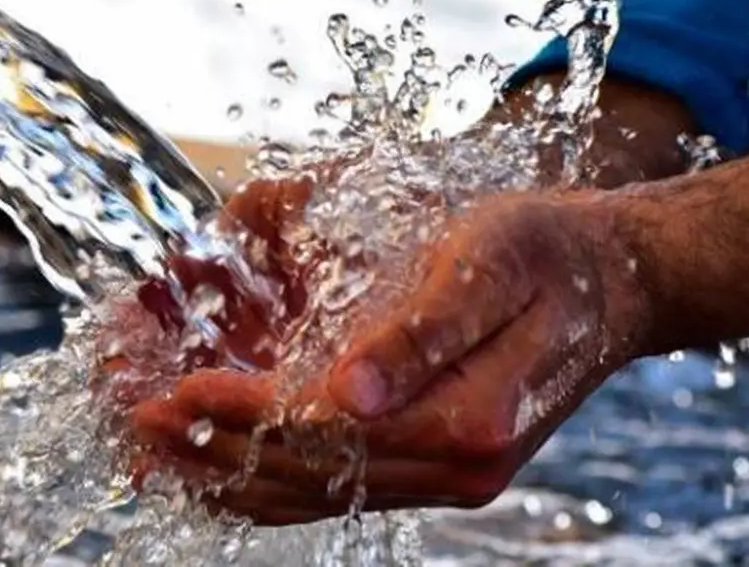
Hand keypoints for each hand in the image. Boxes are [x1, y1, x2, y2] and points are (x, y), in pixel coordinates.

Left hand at [123, 186, 652, 524]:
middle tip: (135, 422)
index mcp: (466, 422)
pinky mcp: (433, 462)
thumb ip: (420, 335)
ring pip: (315, 495)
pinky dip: (271, 479)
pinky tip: (224, 461)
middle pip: (308, 477)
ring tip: (157, 449)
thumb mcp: (489, 268)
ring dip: (230, 473)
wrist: (614, 282)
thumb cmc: (547, 253)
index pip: (325, 434)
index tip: (173, 393)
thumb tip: (345, 393)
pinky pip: (336, 486)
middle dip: (215, 450)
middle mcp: (453, 468)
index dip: (243, 416)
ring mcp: (443, 475)